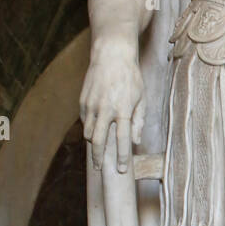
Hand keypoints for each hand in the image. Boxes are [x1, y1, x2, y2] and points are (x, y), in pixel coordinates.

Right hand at [79, 36, 145, 171]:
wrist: (111, 55)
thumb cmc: (130, 77)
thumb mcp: (141, 98)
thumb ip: (138, 121)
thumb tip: (135, 141)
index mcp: (123, 109)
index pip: (122, 140)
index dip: (122, 157)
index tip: (122, 170)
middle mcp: (105, 109)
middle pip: (98, 141)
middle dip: (98, 158)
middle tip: (100, 169)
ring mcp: (91, 105)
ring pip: (88, 133)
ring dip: (92, 144)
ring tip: (97, 152)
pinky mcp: (83, 101)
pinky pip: (85, 121)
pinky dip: (89, 129)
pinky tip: (94, 132)